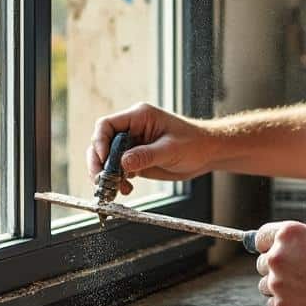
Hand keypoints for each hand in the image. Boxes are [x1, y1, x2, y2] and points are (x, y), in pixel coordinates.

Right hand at [87, 103, 217, 195]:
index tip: (104, 161)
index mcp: (139, 117)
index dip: (100, 142)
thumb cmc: (195, 143)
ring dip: (107, 175)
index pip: (107, 125)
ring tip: (115, 189)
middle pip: (102, 143)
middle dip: (98, 163)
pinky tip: (125, 189)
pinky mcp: (135, 159)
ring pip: (107, 159)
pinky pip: (117, 170)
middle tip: (101, 181)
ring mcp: (132, 144)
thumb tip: (123, 163)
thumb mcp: (171, 149)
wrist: (207, 153)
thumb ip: (146, 155)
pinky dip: (116, 181)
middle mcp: (132, 129)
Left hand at [254, 221, 305, 305]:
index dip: (267, 246)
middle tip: (299, 272)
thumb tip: (269, 245)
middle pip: (261, 263)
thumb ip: (291, 240)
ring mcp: (276, 282)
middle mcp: (276, 257)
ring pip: (265, 284)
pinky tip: (304, 298)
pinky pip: (272, 302)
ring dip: (279, 286)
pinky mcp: (281, 305)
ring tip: (304, 286)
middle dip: (276, 268)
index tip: (273, 252)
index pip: (260, 238)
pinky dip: (285, 302)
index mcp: (286, 235)